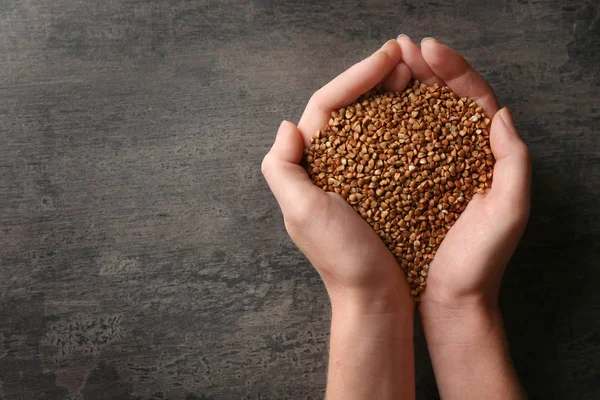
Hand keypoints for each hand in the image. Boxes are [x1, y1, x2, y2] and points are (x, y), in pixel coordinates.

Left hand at [261, 40, 414, 310]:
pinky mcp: (379, 186)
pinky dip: (402, 124)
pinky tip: (421, 112)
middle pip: (348, 106)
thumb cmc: (341, 259)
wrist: (374, 298)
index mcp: (308, 164)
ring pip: (370, 121)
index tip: (388, 56)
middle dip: (375, 78)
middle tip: (406, 58)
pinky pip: (389, 145)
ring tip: (416, 76)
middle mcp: (328, 164)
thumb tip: (288, 126)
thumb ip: (282, 168)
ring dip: (390, 95)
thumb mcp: (302, 213)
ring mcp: (355, 174)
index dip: (356, 75)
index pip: (327, 103)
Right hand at [396, 35, 527, 398]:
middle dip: (425, 69)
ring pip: (419, 117)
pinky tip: (369, 111)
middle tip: (400, 47)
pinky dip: (386, 123)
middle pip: (444, 100)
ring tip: (384, 67)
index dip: (452, 69)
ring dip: (403, 89)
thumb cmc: (481, 261)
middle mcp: (460, 155)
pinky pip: (397, 145)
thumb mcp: (509, 212)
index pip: (473, 98)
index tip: (426, 50)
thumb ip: (514, 163)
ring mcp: (432, 167)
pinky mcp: (407, 183)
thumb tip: (500, 115)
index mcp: (488, 154)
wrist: (452, 299)